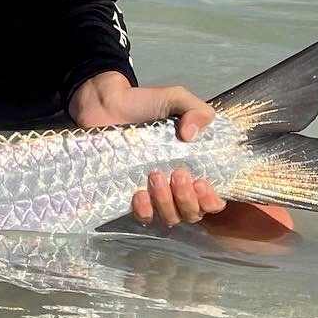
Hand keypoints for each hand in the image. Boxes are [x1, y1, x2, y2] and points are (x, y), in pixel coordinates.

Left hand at [68, 71, 226, 226]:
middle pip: (192, 213)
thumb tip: (191, 135)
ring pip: (170, 217)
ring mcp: (153, 194)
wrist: (107, 104)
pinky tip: (139, 194)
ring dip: (166, 202)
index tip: (202, 182)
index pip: (211, 200)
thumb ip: (196, 110)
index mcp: (193, 168)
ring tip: (154, 175)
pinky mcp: (128, 195)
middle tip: (178, 173)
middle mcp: (176, 187)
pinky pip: (143, 217)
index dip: (210, 200)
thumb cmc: (145, 104)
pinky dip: (145, 210)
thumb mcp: (176, 99)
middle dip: (188, 199)